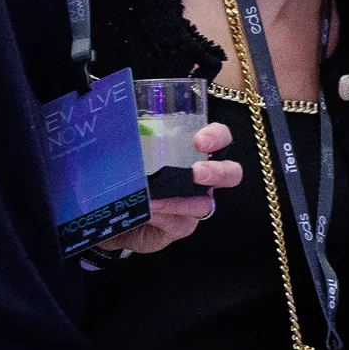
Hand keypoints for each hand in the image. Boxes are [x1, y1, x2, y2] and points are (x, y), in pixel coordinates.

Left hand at [96, 121, 241, 255]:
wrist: (117, 212)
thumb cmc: (132, 175)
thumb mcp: (134, 151)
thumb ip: (137, 136)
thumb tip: (127, 123)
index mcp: (194, 154)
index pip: (221, 139)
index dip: (217, 137)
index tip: (199, 141)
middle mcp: (202, 179)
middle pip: (231, 174)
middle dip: (218, 172)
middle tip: (197, 173)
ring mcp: (195, 205)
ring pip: (203, 204)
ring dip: (180, 200)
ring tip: (156, 200)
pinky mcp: (182, 226)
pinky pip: (180, 222)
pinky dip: (163, 215)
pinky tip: (149, 211)